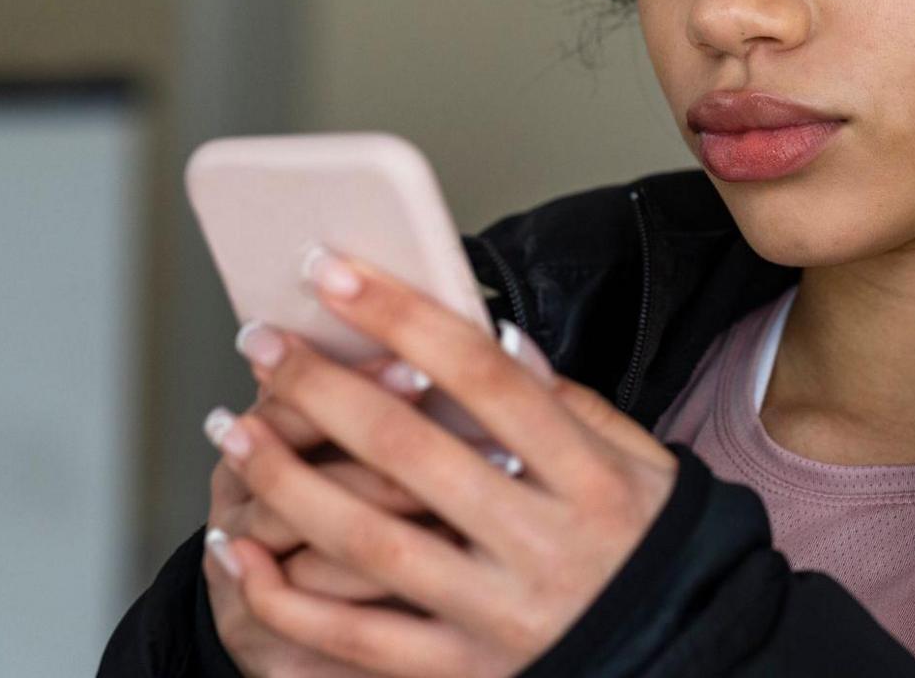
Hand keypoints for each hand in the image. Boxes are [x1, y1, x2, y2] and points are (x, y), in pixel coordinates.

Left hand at [203, 251, 679, 676]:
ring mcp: (498, 616)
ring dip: (286, 481)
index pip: (484, 379)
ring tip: (233, 429)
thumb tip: (493, 339)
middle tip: (263, 341)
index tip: (337, 275)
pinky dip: (285, 599)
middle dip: (321, 387)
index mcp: (591, 480)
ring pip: (370, 545)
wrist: (681, 658)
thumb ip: (570, 404)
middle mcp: (542, 546)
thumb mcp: (643, 463)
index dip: (403, 318)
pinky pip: (355, 643)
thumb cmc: (648, 545)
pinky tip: (236, 552)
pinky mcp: (463, 674)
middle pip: (410, 452)